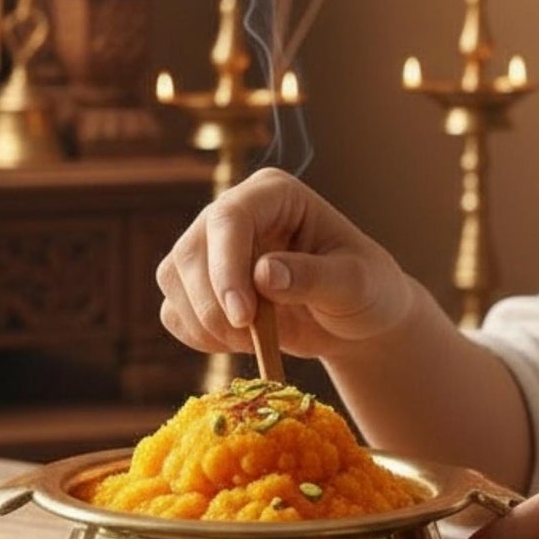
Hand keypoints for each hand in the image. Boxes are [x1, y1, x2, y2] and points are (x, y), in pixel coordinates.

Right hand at [156, 167, 417, 361]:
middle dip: (212, 304)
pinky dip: (197, 335)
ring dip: (205, 322)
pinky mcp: (197, 284)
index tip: (242, 316)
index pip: (229, 218)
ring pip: (174, 279)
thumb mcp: (356, 285)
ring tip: (252, 341)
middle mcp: (233, 212)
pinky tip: (237, 344)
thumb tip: (263, 273)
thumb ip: (315, 277)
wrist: (355, 321)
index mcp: (273, 194)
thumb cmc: (366, 292)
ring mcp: (210, 247)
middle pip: (191, 250)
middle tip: (247, 339)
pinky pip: (173, 310)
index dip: (226, 267)